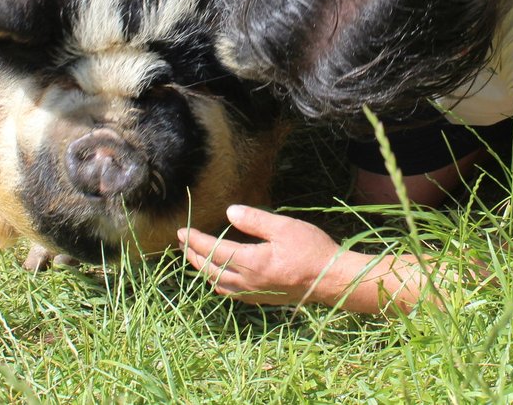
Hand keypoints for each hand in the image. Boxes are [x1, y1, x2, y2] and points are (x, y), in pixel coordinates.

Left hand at [178, 206, 343, 306]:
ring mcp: (254, 293)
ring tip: (195, 257)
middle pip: (211, 270)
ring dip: (203, 269)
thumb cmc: (311, 250)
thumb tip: (229, 212)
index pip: (214, 251)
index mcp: (252, 263)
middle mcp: (248, 282)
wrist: (331, 280)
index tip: (181, 231)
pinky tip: (219, 278)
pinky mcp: (262, 298)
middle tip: (182, 242)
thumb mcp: (284, 227)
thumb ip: (255, 220)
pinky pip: (231, 293)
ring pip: (218, 283)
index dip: (196, 241)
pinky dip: (218, 282)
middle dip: (193, 255)